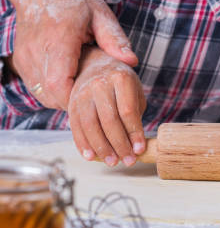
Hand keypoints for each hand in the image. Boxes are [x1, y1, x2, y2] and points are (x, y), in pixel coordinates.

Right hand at [3, 0, 137, 109]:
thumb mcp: (100, 13)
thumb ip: (115, 39)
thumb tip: (132, 61)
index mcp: (58, 38)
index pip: (58, 83)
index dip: (76, 99)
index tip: (95, 96)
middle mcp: (36, 50)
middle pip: (51, 95)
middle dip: (74, 102)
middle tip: (94, 93)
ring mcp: (25, 57)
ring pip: (43, 95)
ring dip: (63, 97)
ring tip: (81, 84)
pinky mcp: (20, 61)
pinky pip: (36, 88)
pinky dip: (52, 90)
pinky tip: (68, 78)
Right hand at [68, 46, 145, 165]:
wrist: (94, 66)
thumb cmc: (120, 83)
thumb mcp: (134, 91)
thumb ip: (136, 115)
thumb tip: (137, 145)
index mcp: (120, 78)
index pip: (128, 110)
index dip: (134, 133)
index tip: (140, 149)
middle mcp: (99, 84)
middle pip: (109, 120)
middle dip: (120, 144)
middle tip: (128, 160)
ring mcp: (82, 93)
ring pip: (91, 126)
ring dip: (102, 148)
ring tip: (113, 162)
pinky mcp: (71, 104)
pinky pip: (75, 127)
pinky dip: (83, 145)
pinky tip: (92, 157)